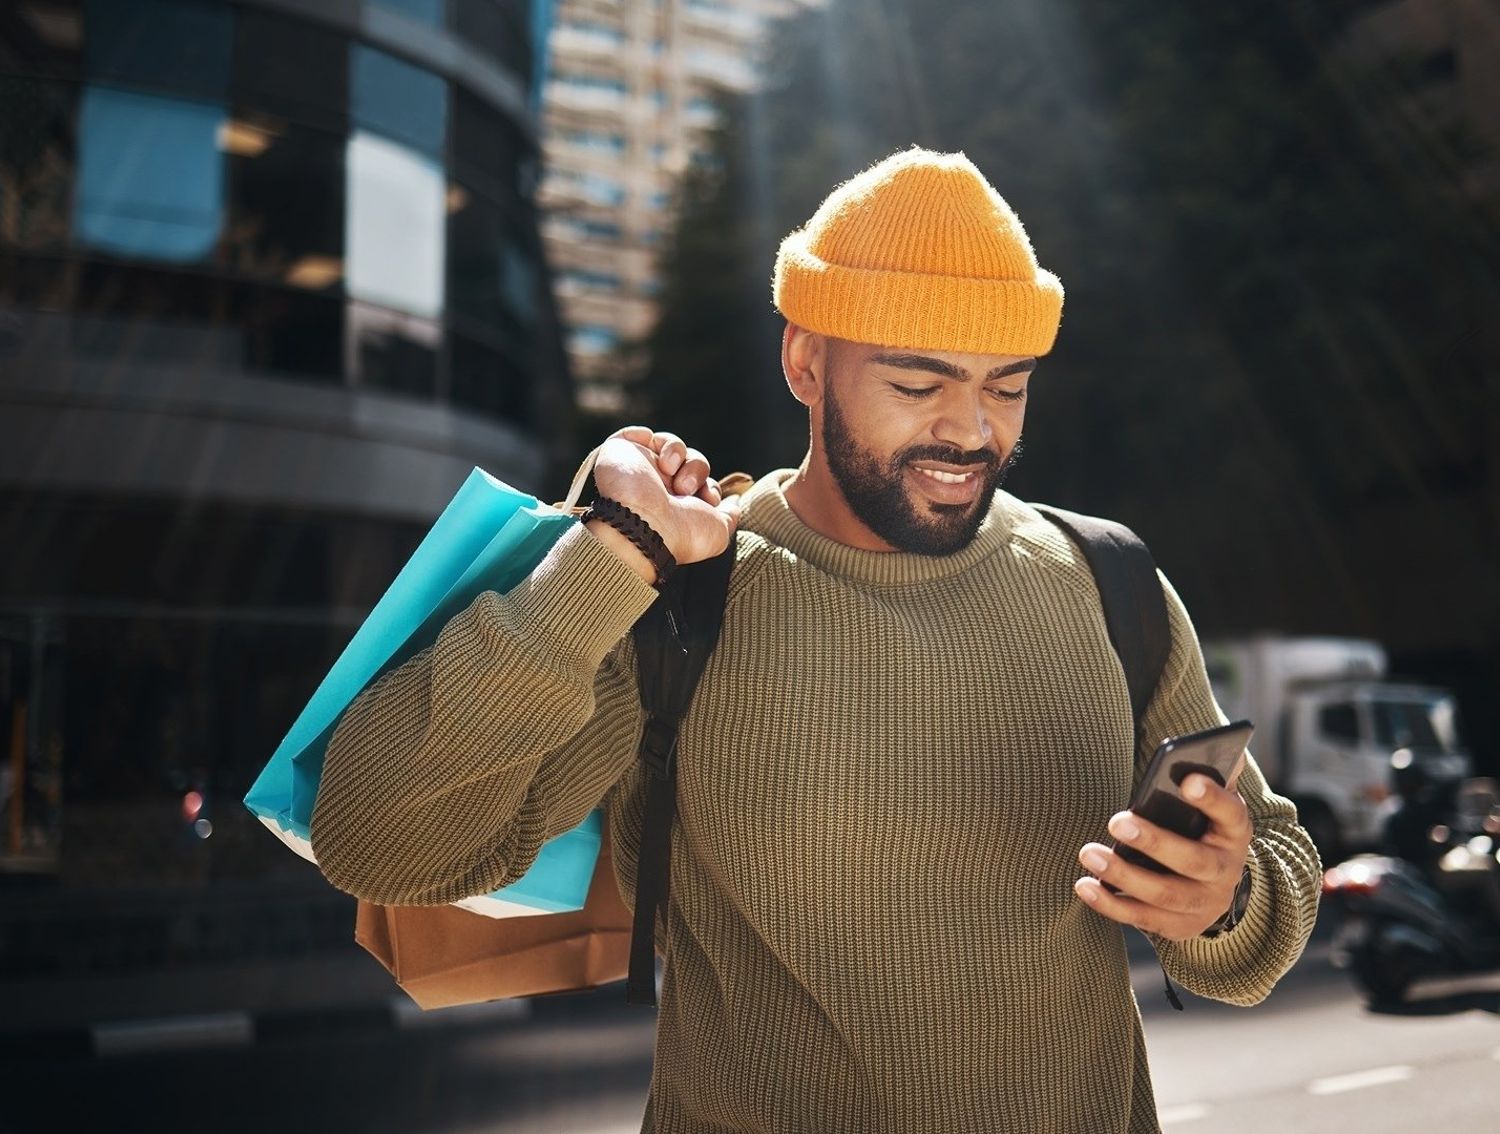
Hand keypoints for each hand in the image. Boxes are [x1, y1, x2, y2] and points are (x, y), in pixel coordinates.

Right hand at [588, 427, 740, 581]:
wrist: (640, 525)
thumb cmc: (678, 534)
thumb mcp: (717, 532)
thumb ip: (729, 515)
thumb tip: (736, 501)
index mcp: (676, 506)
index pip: (701, 484)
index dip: (710, 488)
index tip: (708, 499)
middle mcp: (658, 488)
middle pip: (692, 462)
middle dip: (697, 470)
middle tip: (684, 489)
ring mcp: (639, 469)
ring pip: (672, 445)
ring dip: (678, 453)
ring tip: (670, 472)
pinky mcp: (620, 453)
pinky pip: (639, 434)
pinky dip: (650, 438)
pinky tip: (654, 456)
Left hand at [1073, 772, 1252, 940]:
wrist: (1214, 886)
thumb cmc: (1200, 829)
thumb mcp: (1209, 807)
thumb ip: (1206, 780)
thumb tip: (1199, 750)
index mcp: (1234, 832)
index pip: (1230, 813)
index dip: (1212, 798)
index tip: (1187, 780)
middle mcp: (1225, 871)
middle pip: (1192, 859)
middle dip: (1153, 841)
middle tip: (1116, 820)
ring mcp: (1204, 903)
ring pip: (1164, 894)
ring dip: (1123, 874)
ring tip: (1089, 853)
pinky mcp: (1179, 925)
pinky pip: (1142, 918)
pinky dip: (1111, 904)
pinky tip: (1084, 886)